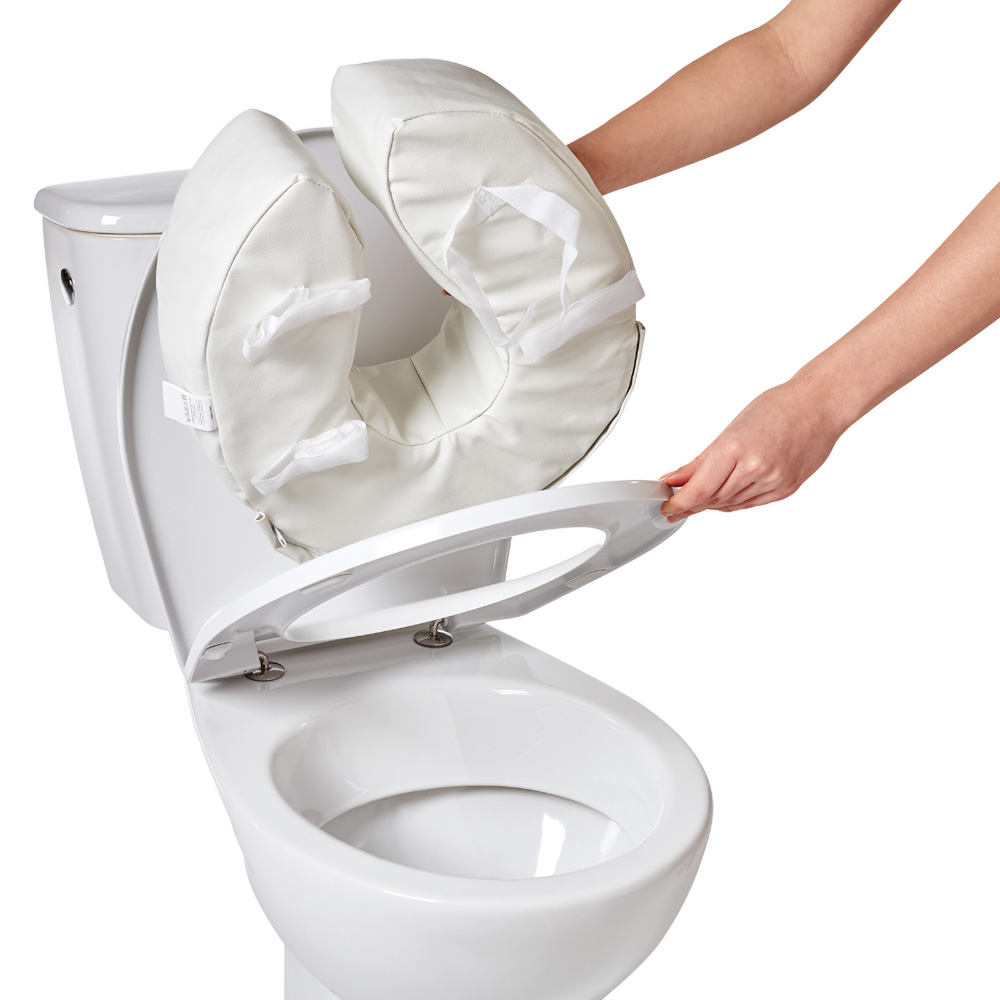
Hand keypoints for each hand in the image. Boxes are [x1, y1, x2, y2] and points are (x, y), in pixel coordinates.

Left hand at [659, 380, 842, 521]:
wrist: (819, 406)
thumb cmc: (777, 408)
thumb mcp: (730, 430)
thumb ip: (699, 462)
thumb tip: (673, 480)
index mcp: (736, 448)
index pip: (698, 490)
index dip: (678, 504)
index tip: (666, 508)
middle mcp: (755, 468)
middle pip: (713, 499)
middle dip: (692, 503)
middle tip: (676, 503)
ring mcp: (773, 481)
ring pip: (730, 505)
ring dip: (712, 503)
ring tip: (700, 497)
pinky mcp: (785, 490)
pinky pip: (750, 504)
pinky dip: (734, 502)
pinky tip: (726, 496)